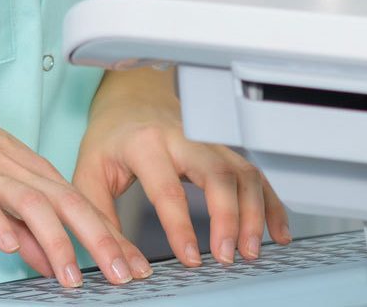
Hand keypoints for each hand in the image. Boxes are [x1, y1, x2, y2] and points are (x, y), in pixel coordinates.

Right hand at [0, 76, 151, 287]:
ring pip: (34, 206)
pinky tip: (7, 246)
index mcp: (37, 175)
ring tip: (70, 277)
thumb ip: (28, 229)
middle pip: (71, 205)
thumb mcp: (3, 193)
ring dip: (56, 242)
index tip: (138, 267)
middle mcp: (22, 175)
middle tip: (123, 275)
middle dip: (101, 242)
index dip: (113, 238)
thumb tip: (53, 264)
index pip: (85, 208)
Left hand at [71, 76, 290, 268]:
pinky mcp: (225, 150)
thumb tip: (122, 268)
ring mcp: (209, 142)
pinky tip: (276, 232)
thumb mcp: (90, 176)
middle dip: (229, 217)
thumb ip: (103, 224)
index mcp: (145, 143)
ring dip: (254, 213)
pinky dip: (271, 203)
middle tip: (229, 256)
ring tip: (251, 251)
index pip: (167, 188)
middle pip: (217, 174)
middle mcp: (183, 138)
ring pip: (243, 173)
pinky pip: (255, 175)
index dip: (180, 227)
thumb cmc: (110, 138)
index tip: (190, 258)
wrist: (131, 98)